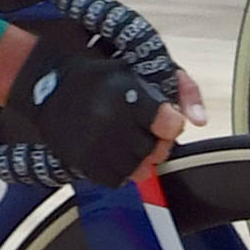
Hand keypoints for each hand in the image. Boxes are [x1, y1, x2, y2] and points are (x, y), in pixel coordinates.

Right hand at [0, 34, 190, 187]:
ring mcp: (93, 144)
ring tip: (131, 143)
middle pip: (154, 149)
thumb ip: (181, 86)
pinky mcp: (81, 160)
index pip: (169, 124)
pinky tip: (117, 154)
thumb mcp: (140, 69)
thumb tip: (200, 120)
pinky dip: (123, 171)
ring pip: (138, 168)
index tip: (165, 121)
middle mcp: (109, 121)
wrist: (49, 87)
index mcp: (127, 94)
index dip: (171, 125)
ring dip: (141, 159)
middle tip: (148, 133)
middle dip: (158, 143)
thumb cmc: (102, 78)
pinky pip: (115, 179)